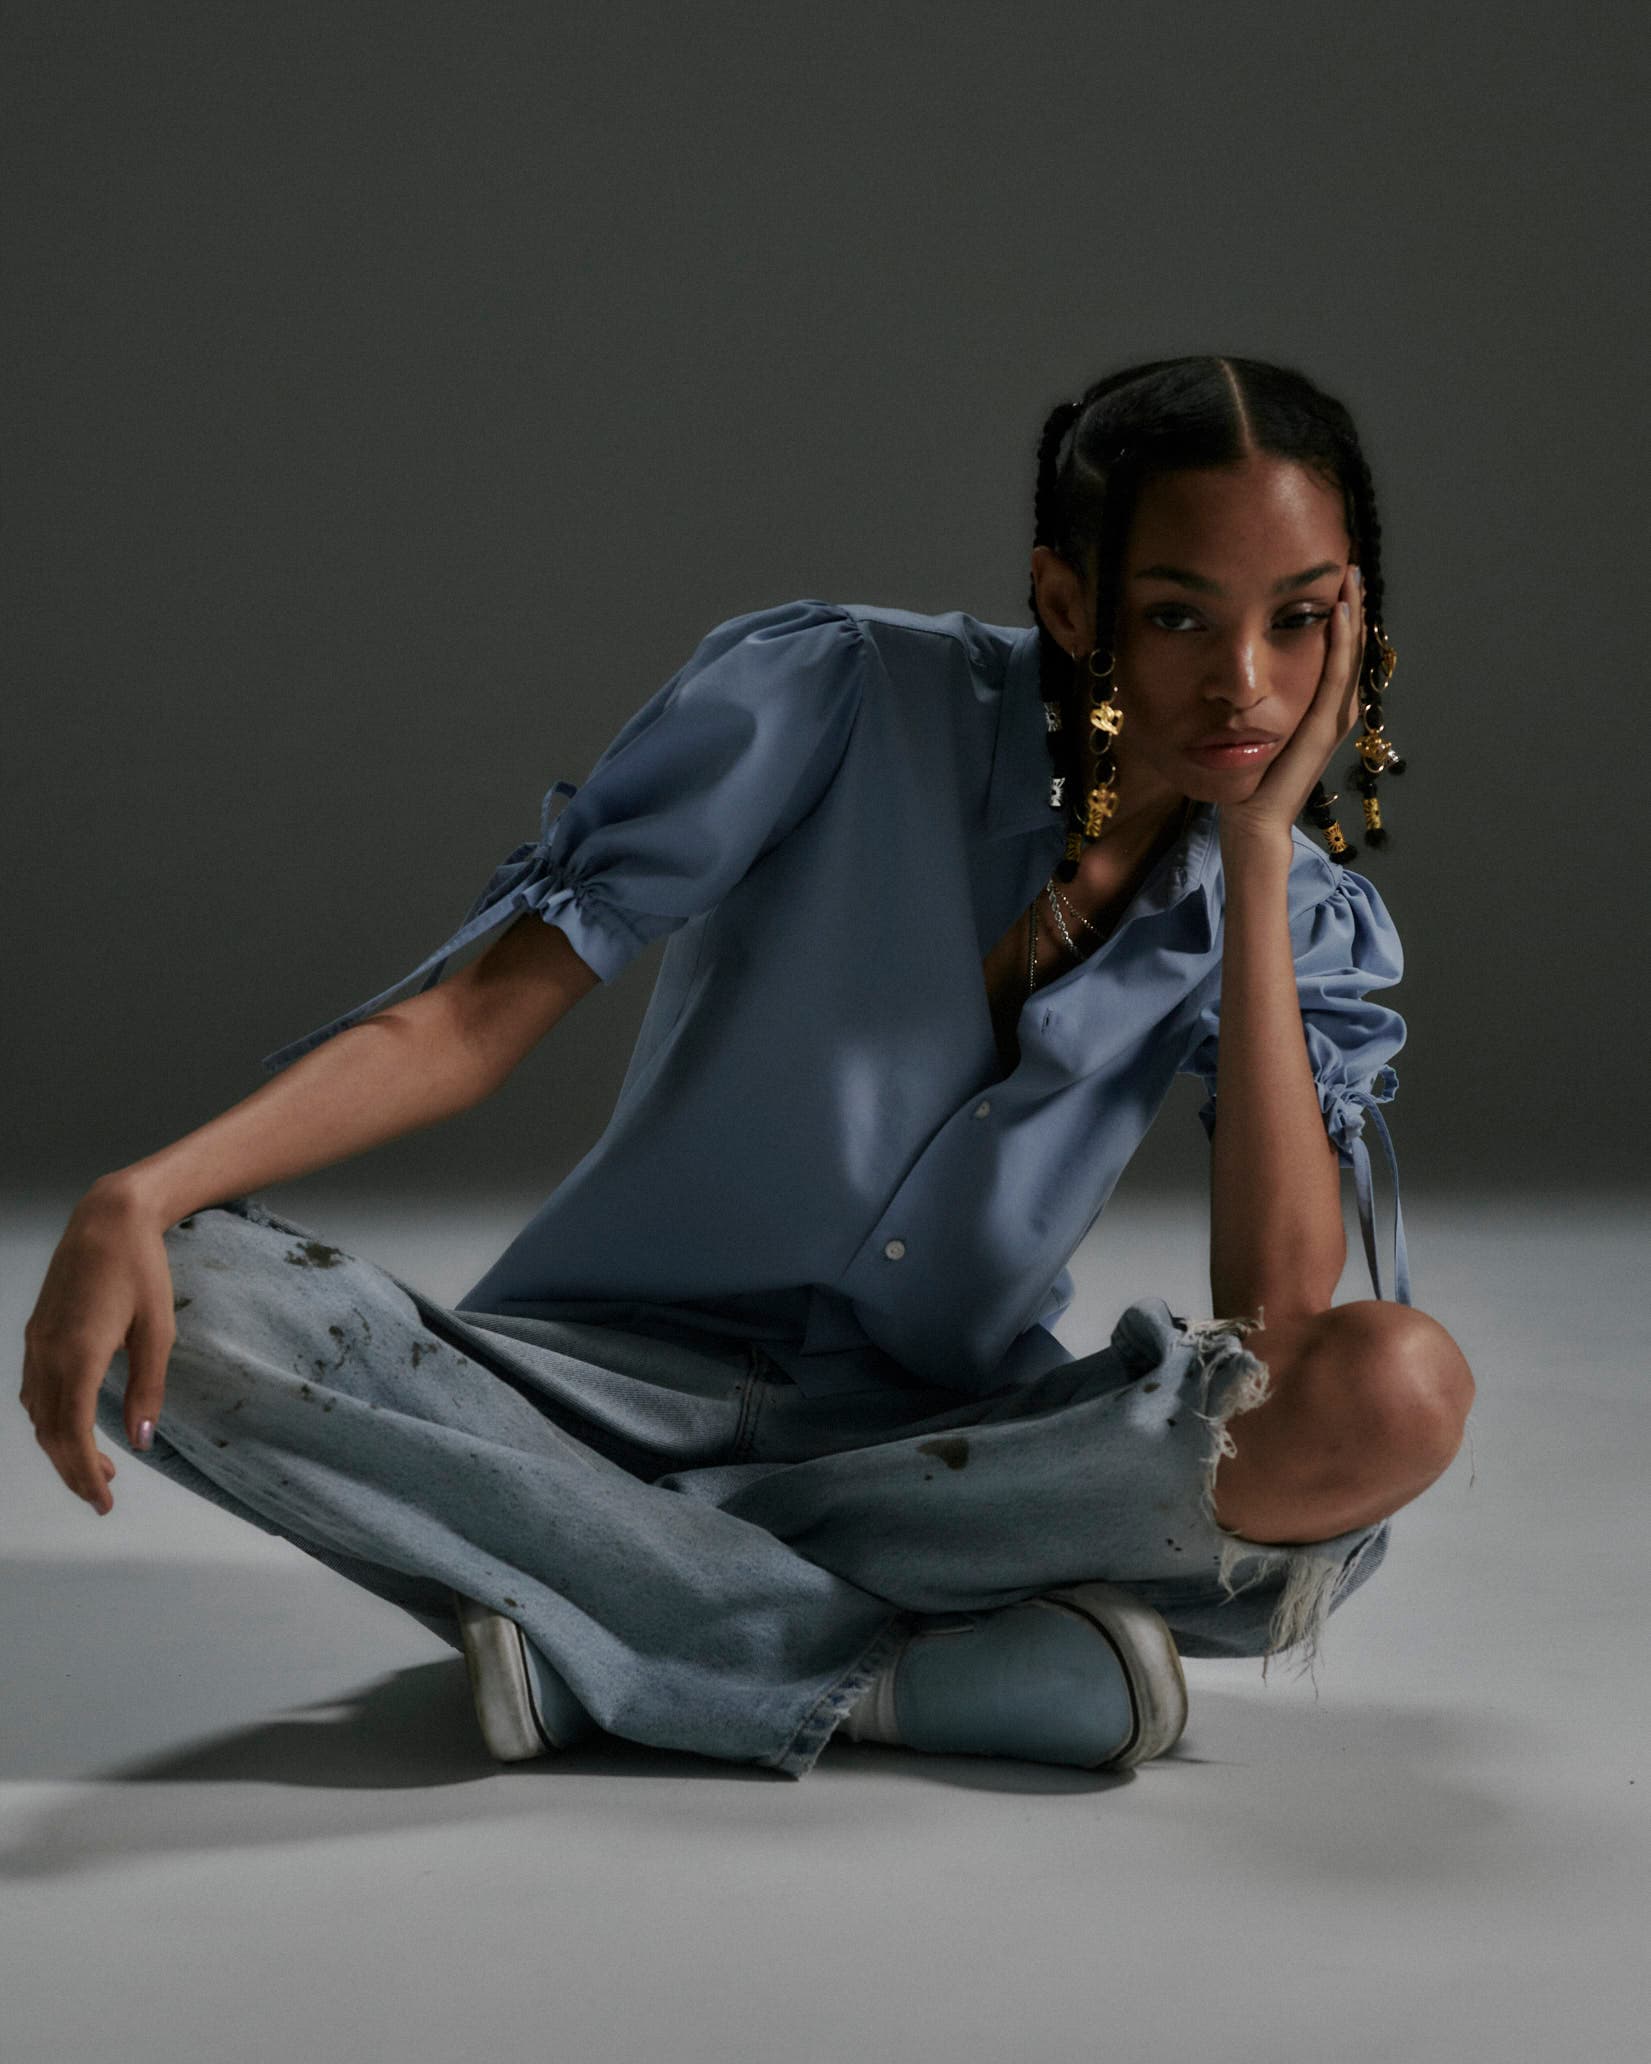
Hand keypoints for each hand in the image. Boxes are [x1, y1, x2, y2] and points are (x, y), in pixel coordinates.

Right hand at [19, 1182, 177, 1514]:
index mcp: (77, 1356)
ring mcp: (36, 1342)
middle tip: (103, 1495)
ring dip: (61, 1446)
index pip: (73, 1433)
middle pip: (50, 1431)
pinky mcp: (37, 1332)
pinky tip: (72, 1425)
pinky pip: (34, 1389)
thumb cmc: (141, 1270)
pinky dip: (50, 1418)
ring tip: (96, 1465)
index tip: (105, 1501)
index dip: (85, 1472)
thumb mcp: (158, 1331)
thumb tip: (142, 1441)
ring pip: (38, 1413)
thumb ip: (148, 1388)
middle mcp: (47, 1353)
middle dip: (73, 1469)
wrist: (109, 1219)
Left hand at [1218, 562, 1365, 857]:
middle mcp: (1335, 712)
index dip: (1344, 618)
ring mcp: (1332, 720)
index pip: (1339, 654)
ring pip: (1350, 657)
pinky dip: (1340, 645)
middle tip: (1353, 566)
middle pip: (1351, 649)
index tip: (1339, 581)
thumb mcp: (1262, 730)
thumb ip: (1267, 704)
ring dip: (1353, 616)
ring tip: (1353, 579)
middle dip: (1354, 606)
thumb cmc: (1253, 779)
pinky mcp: (1322, 729)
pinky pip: (1335, 677)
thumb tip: (1250, 672)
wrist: (1254, 820)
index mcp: (1323, 710)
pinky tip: (1341, 614)